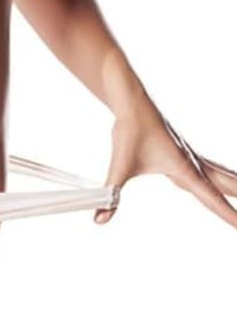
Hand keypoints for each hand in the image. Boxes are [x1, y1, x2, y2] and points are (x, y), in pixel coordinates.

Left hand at [95, 97, 236, 228]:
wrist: (132, 103)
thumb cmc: (130, 131)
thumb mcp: (119, 167)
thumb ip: (112, 195)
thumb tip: (99, 219)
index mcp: (183, 167)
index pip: (210, 196)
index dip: (227, 213)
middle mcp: (192, 162)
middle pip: (225, 184)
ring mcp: (190, 156)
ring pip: (221, 175)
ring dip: (235, 186)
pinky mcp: (183, 153)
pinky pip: (210, 169)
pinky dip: (222, 178)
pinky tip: (223, 181)